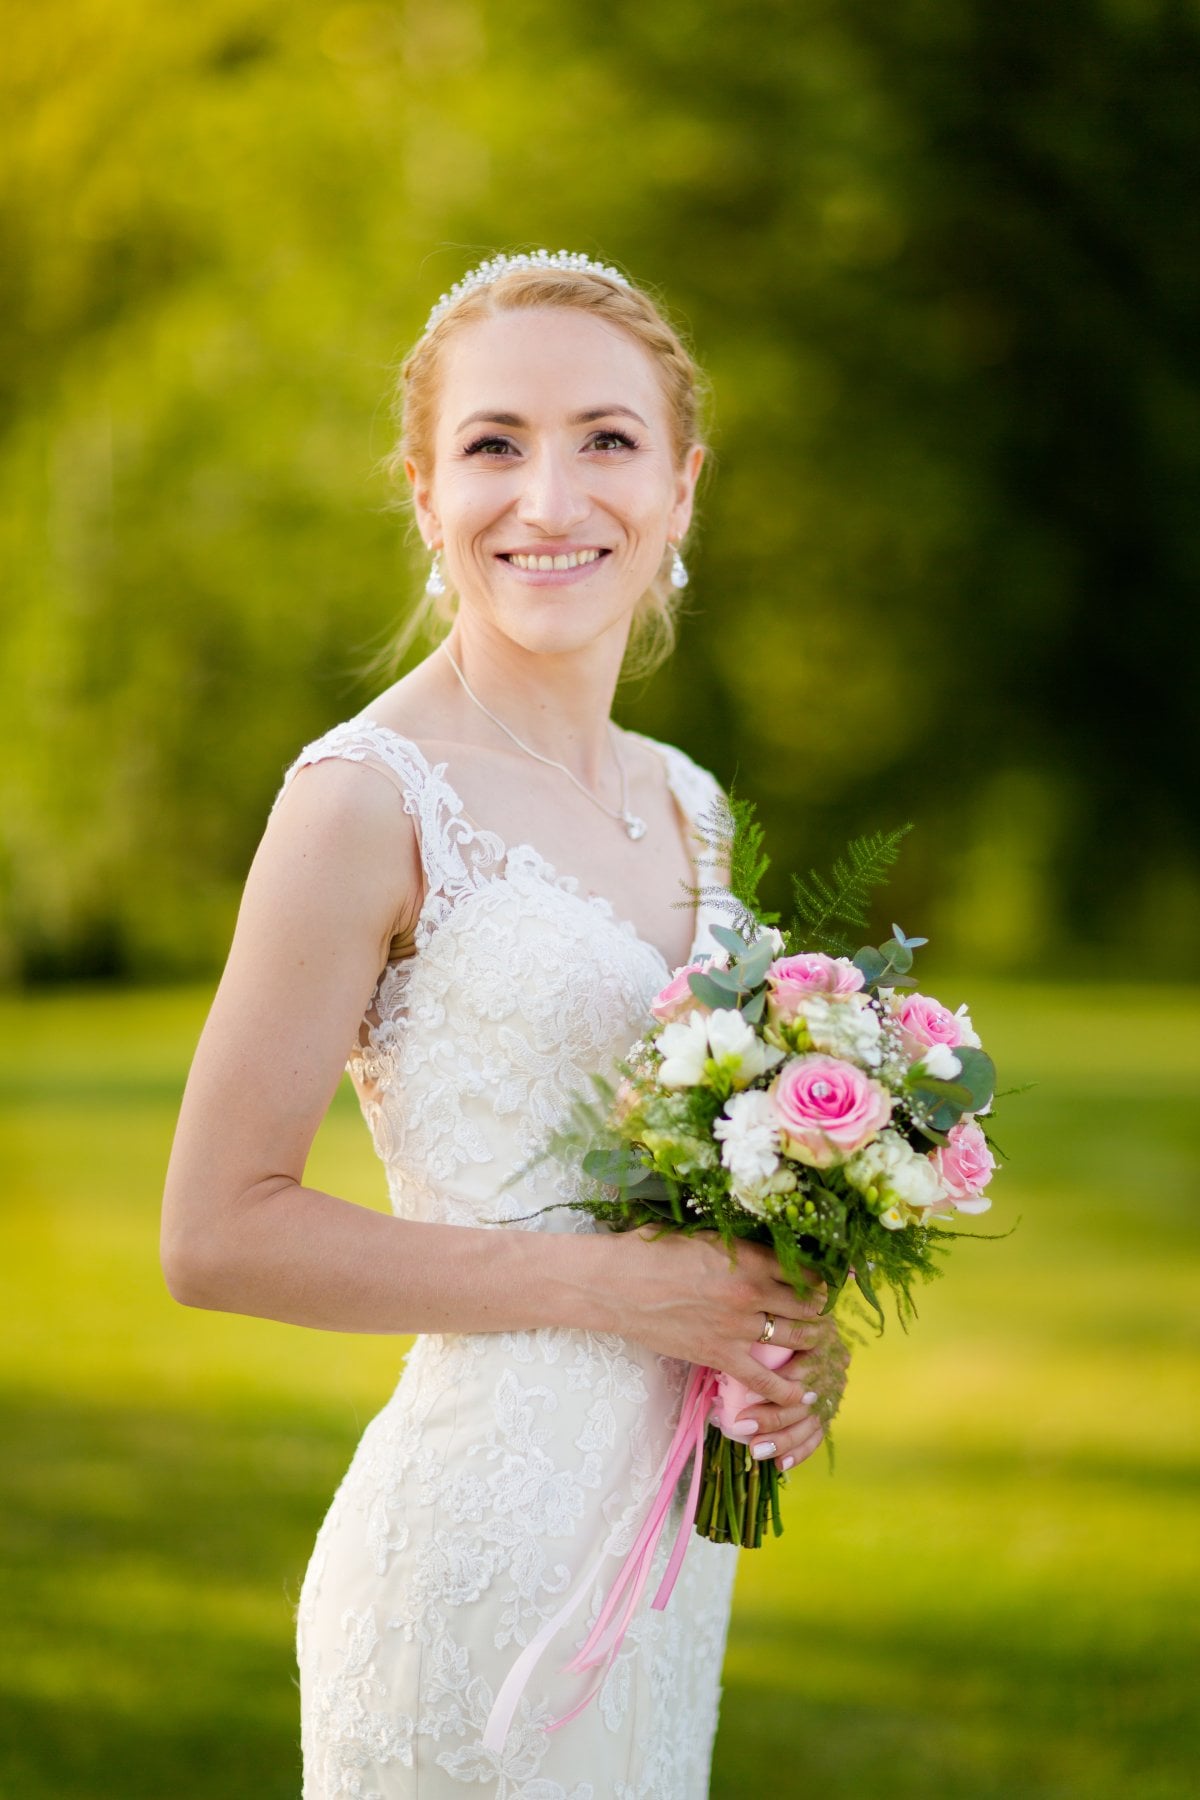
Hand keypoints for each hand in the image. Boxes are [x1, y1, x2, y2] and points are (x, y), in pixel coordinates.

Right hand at [603, 1227, 831, 1411]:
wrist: (615, 1285)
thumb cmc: (651, 1251)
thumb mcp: (703, 1235)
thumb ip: (738, 1244)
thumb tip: (763, 1246)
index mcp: (749, 1257)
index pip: (804, 1269)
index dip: (820, 1277)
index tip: (824, 1281)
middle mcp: (751, 1292)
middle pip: (808, 1304)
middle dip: (820, 1309)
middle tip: (823, 1311)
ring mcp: (738, 1327)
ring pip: (795, 1338)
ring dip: (812, 1340)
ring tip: (818, 1340)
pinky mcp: (721, 1355)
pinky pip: (765, 1379)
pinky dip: (787, 1388)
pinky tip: (804, 1392)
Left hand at [735, 1312, 850, 1471]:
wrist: (814, 1320)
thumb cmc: (778, 1314)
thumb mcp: (775, 1311)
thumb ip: (762, 1324)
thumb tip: (723, 1336)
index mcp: (820, 1338)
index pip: (804, 1366)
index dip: (780, 1383)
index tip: (748, 1396)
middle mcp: (832, 1366)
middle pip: (806, 1399)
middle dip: (773, 1417)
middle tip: (742, 1426)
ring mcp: (834, 1390)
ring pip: (811, 1422)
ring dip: (783, 1439)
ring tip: (756, 1450)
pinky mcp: (830, 1408)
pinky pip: (818, 1434)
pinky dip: (800, 1451)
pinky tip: (781, 1464)